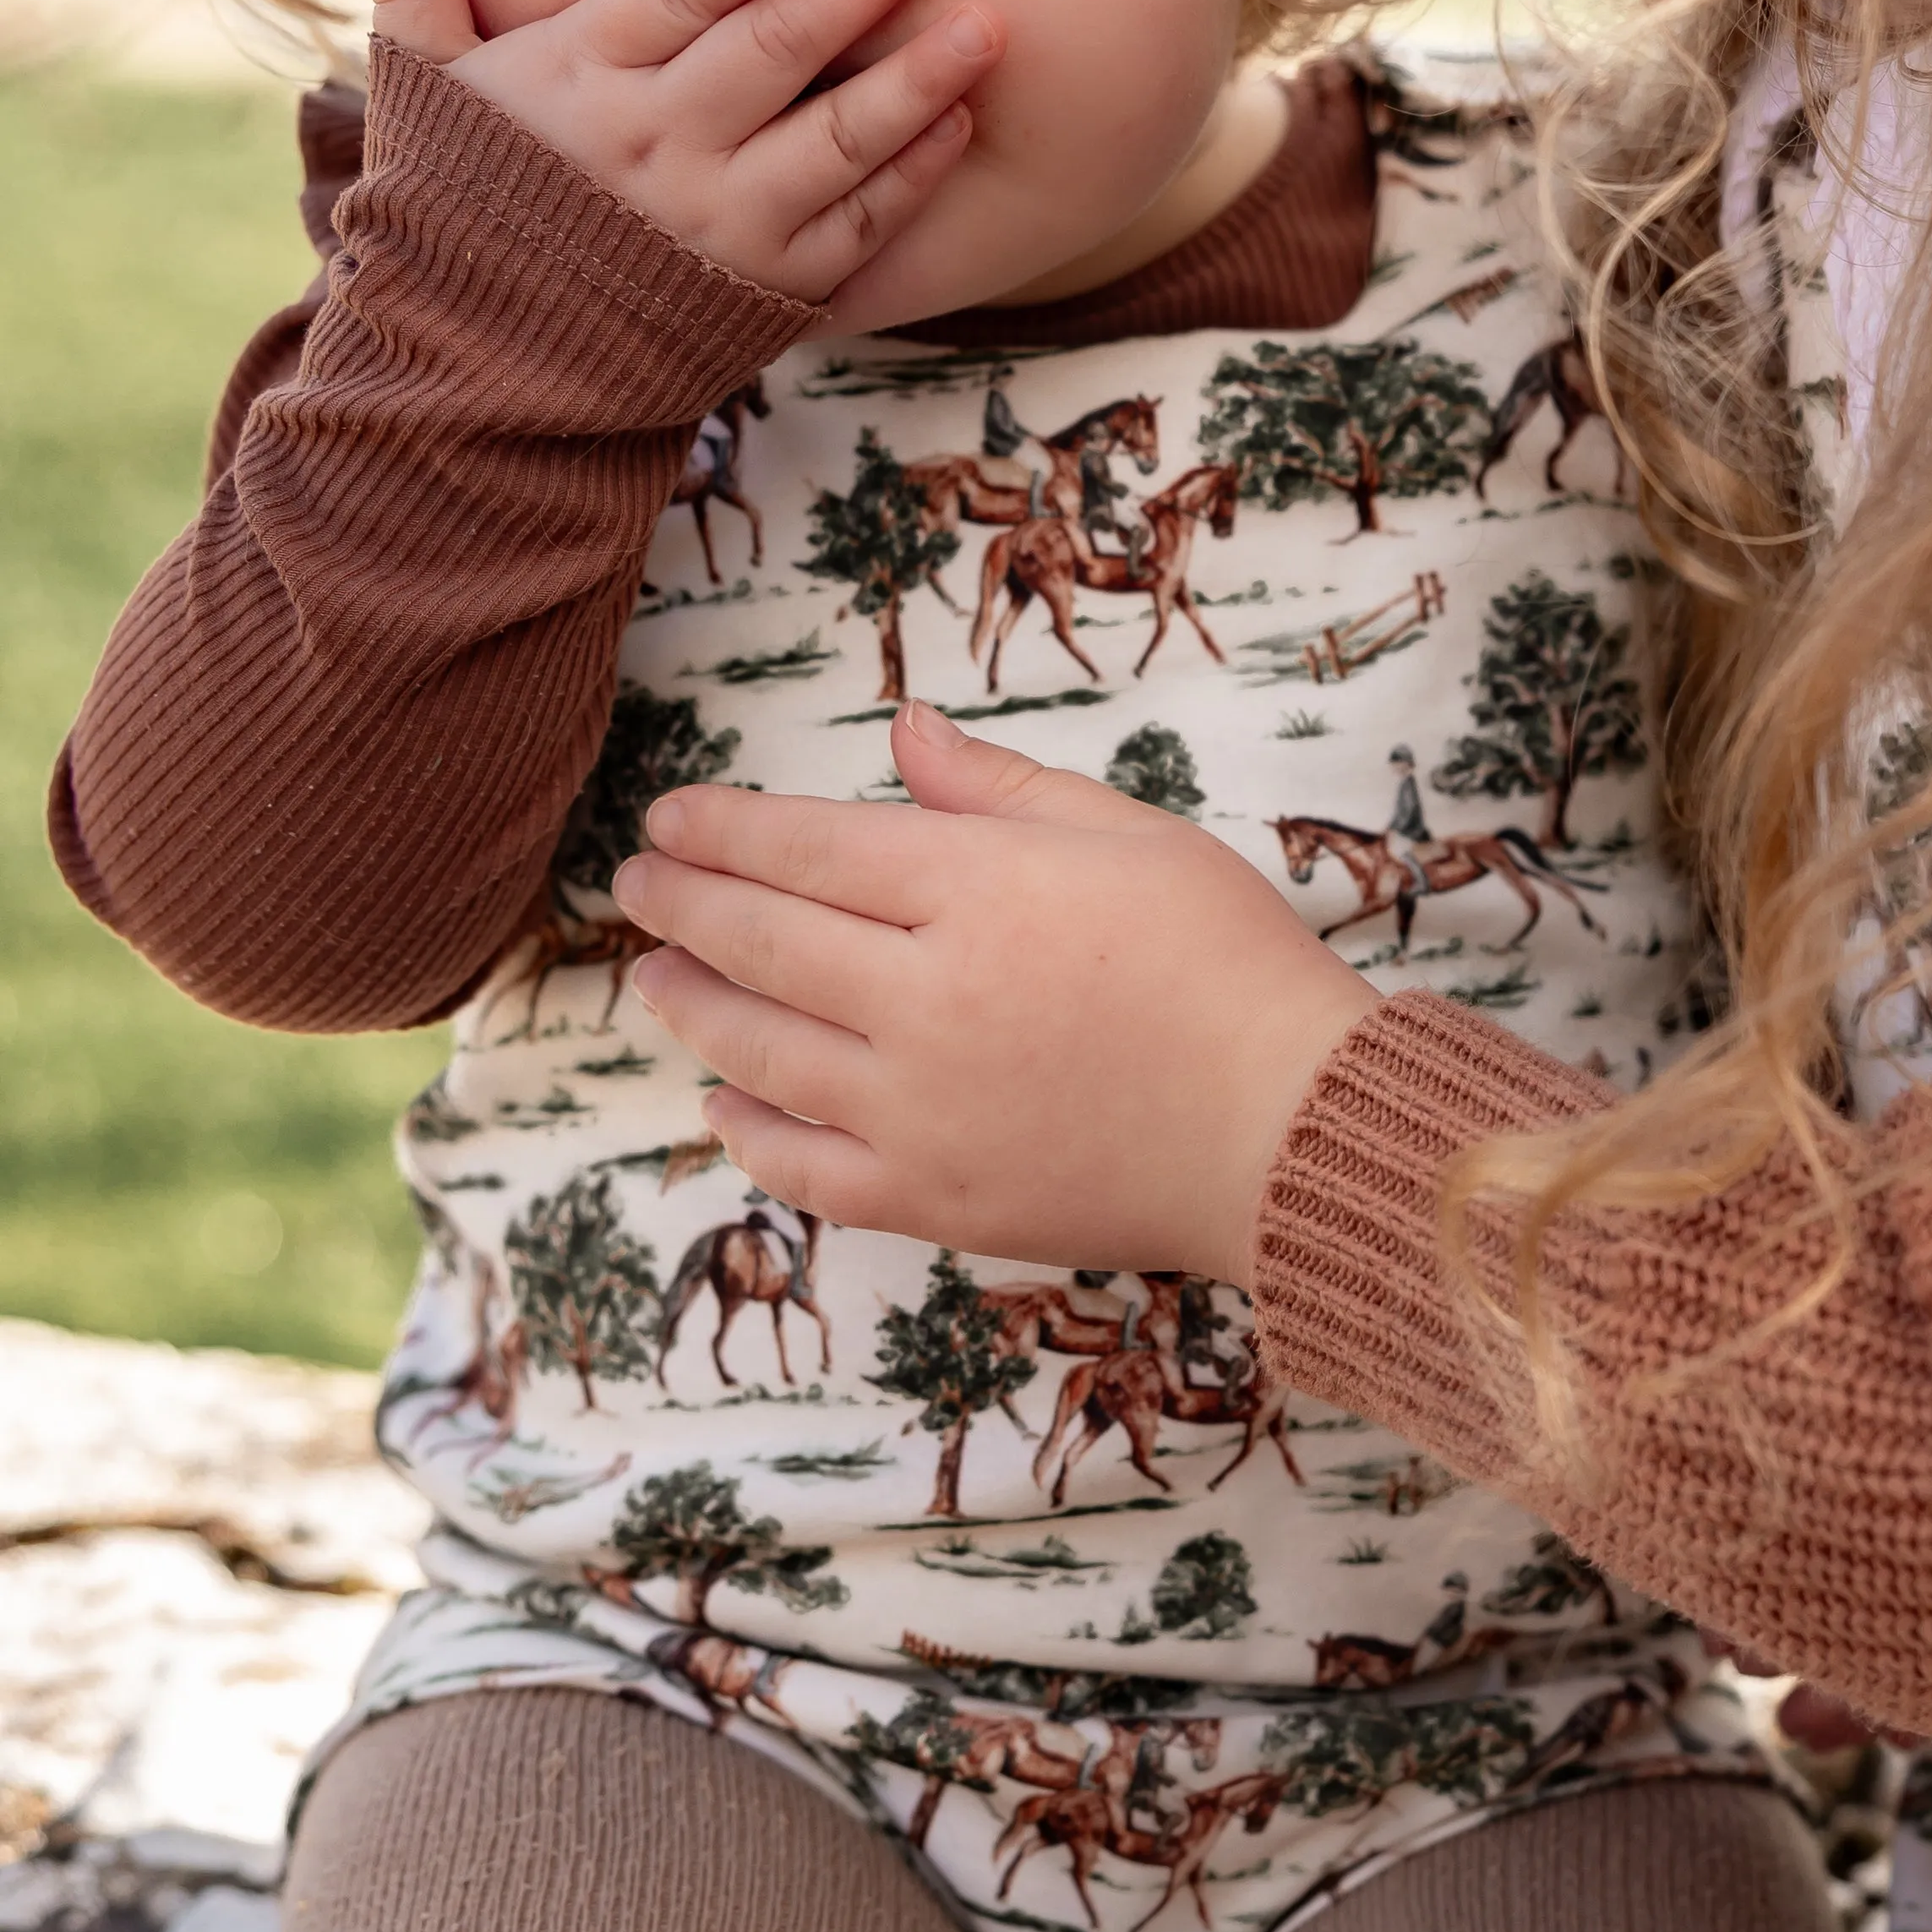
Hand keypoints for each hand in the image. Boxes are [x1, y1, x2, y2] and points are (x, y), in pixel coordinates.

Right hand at [367, 0, 1001, 308]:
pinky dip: (912, 174)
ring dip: (918, 79)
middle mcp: (657, 151)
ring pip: (837, 139)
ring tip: (988, 22)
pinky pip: (855, 225)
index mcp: (579, 83)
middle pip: (773, 52)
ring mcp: (719, 226)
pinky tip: (957, 120)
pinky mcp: (768, 290)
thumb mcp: (424, 97)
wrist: (483, 376)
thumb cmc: (458, 211)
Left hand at [613, 705, 1374, 1276]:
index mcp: (979, 892)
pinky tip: (725, 1105)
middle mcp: (929, 999)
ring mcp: (922, 1108)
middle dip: (683, 905)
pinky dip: (751, 1133)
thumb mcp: (1129, 835)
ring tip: (659, 979)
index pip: (806, 848)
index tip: (670, 818)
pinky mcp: (935, 1198)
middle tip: (637, 884)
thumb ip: (999, 789)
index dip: (723, 829)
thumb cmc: (1230, 967)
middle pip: (764, 941)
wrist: (1294, 1131)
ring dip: (696, 1007)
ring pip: (762, 1051)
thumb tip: (900, 732)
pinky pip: (805, 1168)